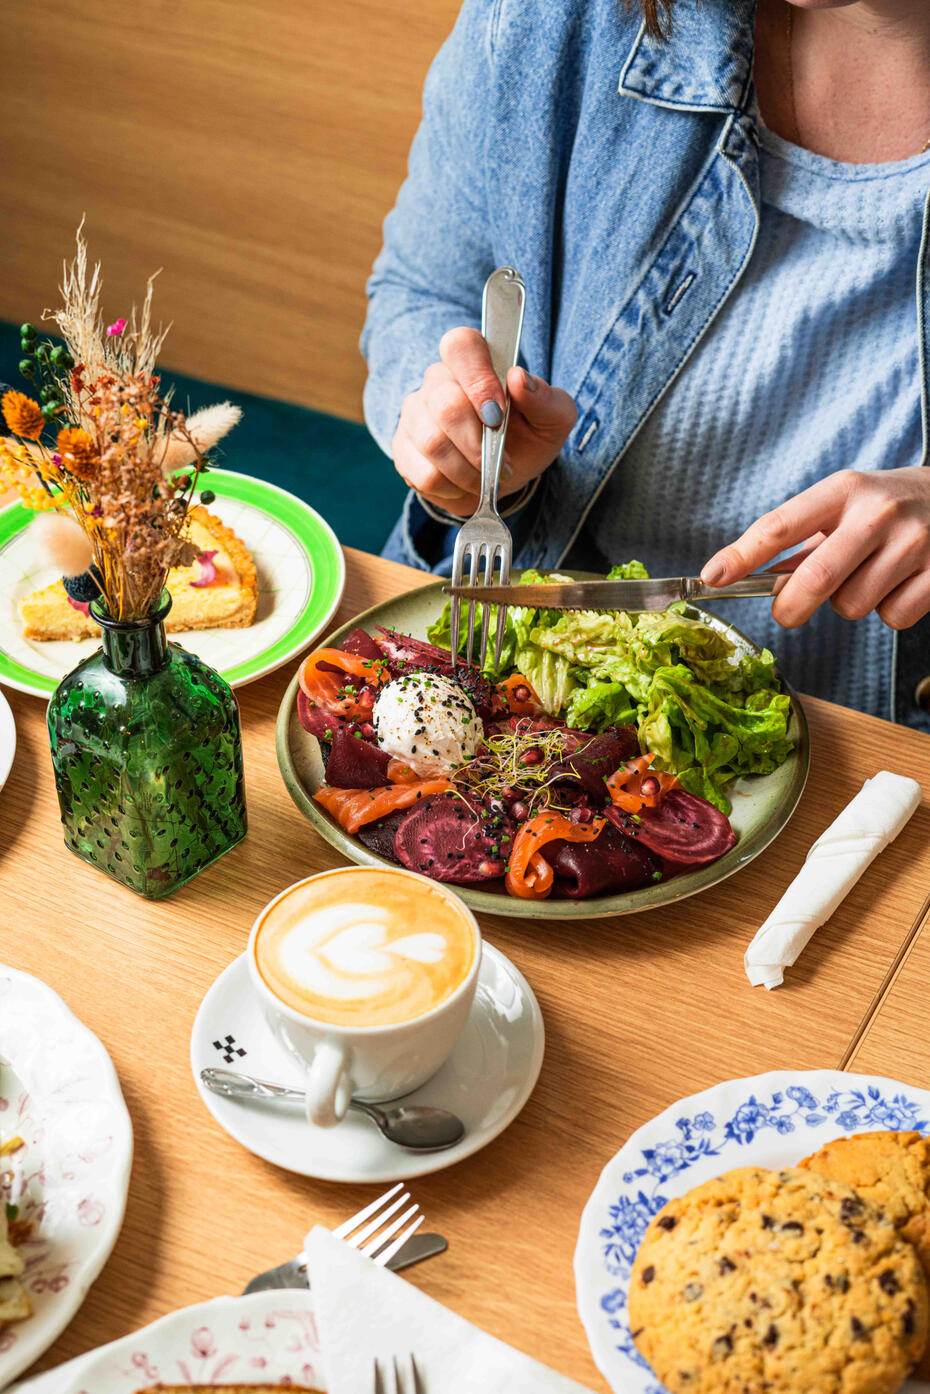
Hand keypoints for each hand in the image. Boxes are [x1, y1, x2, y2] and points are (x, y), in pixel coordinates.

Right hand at [392, 327, 576, 516]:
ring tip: (486, 479)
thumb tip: (518, 378)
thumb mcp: (553, 420)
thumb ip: (545, 398)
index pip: (460, 346)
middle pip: (445, 405)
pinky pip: (422, 474)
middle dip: (479, 446)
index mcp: (474, 361)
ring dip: (468, 472)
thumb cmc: (529, 437)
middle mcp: (437, 382)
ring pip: (432, 443)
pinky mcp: (403, 450)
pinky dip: (451, 488)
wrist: (505, 474)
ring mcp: (415, 415)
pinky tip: (464, 485)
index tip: (498, 416)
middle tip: (503, 465)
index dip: (477, 380)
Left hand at [701, 467, 929, 629]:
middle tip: (786, 613)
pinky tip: (899, 584)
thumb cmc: (884, 507)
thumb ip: (799, 543)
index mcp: (843, 491)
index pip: (780, 525)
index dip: (741, 555)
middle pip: (815, 579)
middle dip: (789, 608)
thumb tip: (748, 579)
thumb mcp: (842, 506)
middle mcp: (878, 513)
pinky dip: (888, 611)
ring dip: (847, 604)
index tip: (712, 577)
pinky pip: (892, 617)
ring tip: (868, 576)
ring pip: (852, 605)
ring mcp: (913, 542)